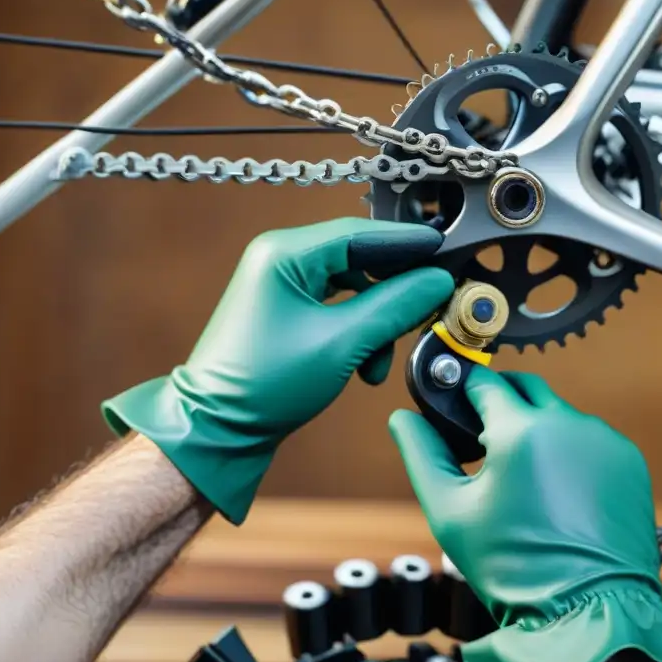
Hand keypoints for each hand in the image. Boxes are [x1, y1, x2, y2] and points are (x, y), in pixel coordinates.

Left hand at [103, 217, 453, 523]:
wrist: (217, 429)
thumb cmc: (265, 384)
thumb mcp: (341, 344)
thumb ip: (394, 306)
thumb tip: (437, 281)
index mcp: (284, 254)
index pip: (360, 232)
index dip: (407, 242)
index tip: (445, 247)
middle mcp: (280, 260)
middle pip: (359, 258)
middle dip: (394, 290)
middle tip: (428, 306)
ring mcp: (282, 286)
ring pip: (353, 287)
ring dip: (376, 322)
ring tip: (380, 361)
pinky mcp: (287, 311)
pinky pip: (338, 308)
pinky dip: (358, 334)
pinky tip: (364, 368)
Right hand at [389, 367, 661, 661]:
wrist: (587, 611)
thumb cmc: (514, 566)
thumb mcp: (450, 511)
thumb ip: (422, 454)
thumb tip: (404, 418)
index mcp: (520, 430)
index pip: (484, 381)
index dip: (462, 389)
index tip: (453, 404)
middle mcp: (568, 423)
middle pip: (526, 387)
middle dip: (501, 401)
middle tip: (483, 438)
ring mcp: (605, 441)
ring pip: (560, 415)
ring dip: (538, 429)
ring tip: (525, 480)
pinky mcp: (630, 462)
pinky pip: (590, 440)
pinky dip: (571, 453)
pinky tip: (559, 493)